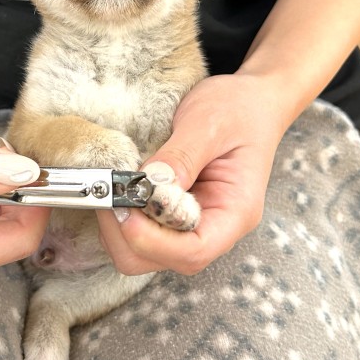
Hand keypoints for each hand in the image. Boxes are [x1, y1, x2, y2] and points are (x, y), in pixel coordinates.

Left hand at [96, 73, 288, 274]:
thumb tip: (148, 185)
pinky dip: (122, 217)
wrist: (249, 100)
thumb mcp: (209, 124)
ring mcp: (192, 223)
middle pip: (165, 259)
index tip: (126, 209)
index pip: (195, 250)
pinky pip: (142, 232)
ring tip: (112, 188)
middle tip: (110, 194)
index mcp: (234, 212)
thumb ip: (181, 156)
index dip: (153, 241)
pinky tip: (118, 187)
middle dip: (129, 235)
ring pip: (146, 253)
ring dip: (120, 228)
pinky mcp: (172, 214)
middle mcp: (214, 226)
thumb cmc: (239, 109)